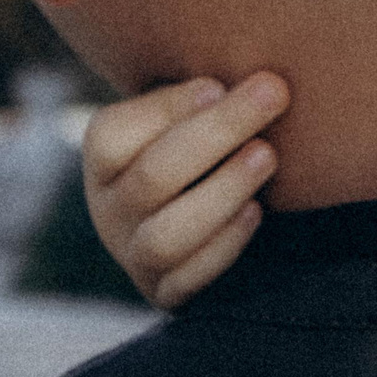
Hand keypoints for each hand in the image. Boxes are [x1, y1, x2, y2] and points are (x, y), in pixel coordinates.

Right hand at [80, 73, 287, 308]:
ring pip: (165, 236)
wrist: (196, 213)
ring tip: (266, 155)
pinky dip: (225, 244)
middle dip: (217, 132)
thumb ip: (198, 94)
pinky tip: (257, 211)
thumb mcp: (182, 113)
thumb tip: (227, 84)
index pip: (114, 134)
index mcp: (103, 158)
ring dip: (221, 192)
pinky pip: (189, 279)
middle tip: (273, 94)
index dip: (168, 108)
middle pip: (152, 177)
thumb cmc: (197, 142)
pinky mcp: (166, 292)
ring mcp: (133, 255)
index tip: (219, 84)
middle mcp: (109, 209)